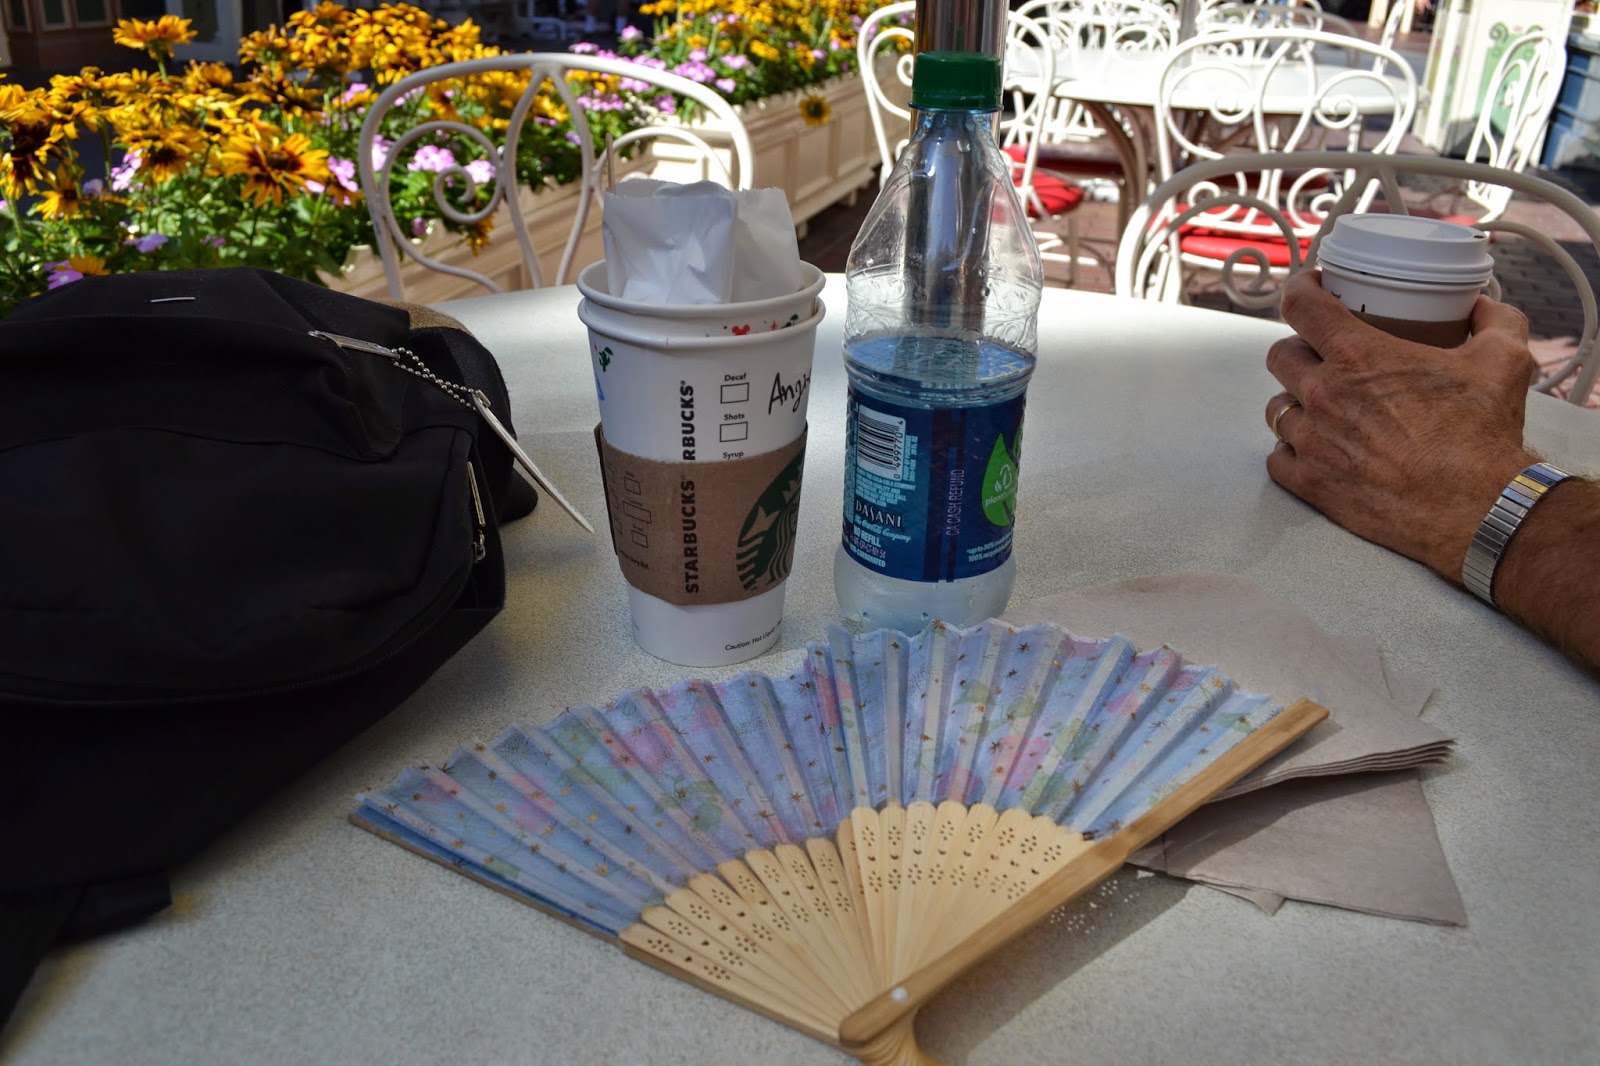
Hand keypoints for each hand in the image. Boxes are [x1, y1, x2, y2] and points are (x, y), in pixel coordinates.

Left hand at [1264, 270, 1538, 579]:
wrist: (1478, 508)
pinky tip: (1317, 448)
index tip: (1309, 289)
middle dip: (1300, 350)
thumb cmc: (1484, 436)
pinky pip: (1277, 458)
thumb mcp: (1503, 361)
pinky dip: (1292, 451)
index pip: (1300, 305)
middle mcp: (1324, 395)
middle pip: (1280, 356)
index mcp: (1359, 355)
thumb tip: (1483, 308)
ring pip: (1275, 408)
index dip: (1299, 289)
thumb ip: (1494, 321)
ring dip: (1295, 402)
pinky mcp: (1310, 483)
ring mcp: (1312, 441)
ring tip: (1323, 406)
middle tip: (1323, 357)